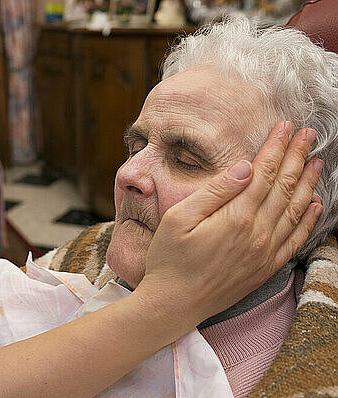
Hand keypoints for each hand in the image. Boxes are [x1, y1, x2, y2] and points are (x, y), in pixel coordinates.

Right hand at [140, 121, 322, 325]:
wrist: (174, 304)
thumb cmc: (169, 259)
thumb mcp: (179, 219)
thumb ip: (214, 192)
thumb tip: (244, 167)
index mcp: (236, 217)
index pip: (264, 173)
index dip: (276, 147)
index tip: (286, 127)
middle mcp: (258, 233)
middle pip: (284, 186)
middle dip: (298, 156)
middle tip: (308, 134)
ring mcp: (265, 252)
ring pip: (295, 210)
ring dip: (308, 183)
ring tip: (317, 161)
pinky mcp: (266, 268)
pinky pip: (296, 240)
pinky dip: (308, 220)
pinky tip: (314, 205)